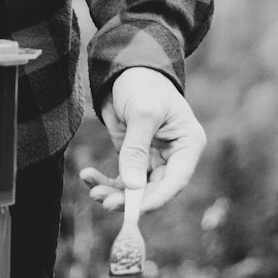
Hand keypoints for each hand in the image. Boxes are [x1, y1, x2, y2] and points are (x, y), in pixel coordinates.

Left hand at [79, 66, 205, 214]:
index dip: (157, 198)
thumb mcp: (143, 113)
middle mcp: (174, 156)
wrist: (126, 68)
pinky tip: (88, 176)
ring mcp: (153, 159)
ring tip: (94, 192)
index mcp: (188, 144)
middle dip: (129, 198)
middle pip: (154, 188)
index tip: (135, 209)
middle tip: (105, 202)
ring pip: (136, 188)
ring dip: (114, 192)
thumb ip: (137, 149)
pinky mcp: (133, 158)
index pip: (176, 180)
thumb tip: (133, 186)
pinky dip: (105, 180)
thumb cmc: (144, 84)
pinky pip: (121, 178)